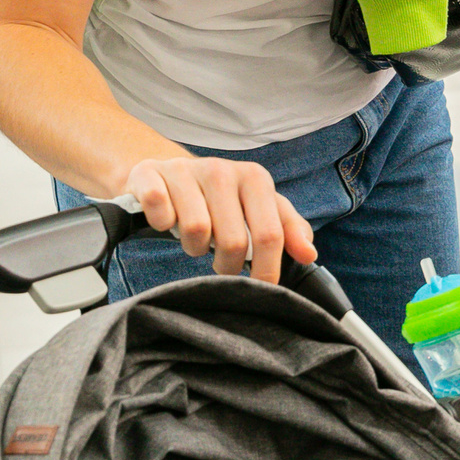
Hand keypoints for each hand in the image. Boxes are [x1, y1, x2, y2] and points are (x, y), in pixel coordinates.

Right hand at [121, 155, 317, 281]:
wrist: (167, 172)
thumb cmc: (220, 198)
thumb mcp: (259, 208)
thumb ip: (288, 229)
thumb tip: (309, 254)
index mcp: (254, 178)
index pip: (270, 234)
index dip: (267, 270)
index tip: (261, 289)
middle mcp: (222, 170)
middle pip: (233, 240)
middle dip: (227, 265)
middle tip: (221, 264)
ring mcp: (184, 170)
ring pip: (196, 231)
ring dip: (194, 247)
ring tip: (195, 240)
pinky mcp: (150, 175)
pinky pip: (159, 210)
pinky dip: (162, 224)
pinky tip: (167, 221)